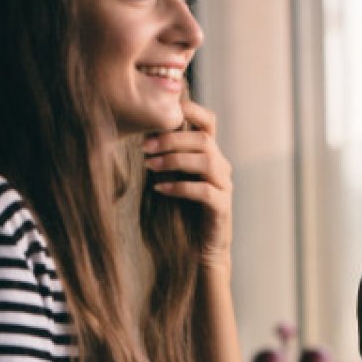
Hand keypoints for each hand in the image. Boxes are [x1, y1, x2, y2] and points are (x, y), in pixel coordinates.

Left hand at [142, 100, 233, 268]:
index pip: (208, 122)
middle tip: (144, 146)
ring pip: (207, 161)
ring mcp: (224, 186)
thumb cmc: (178, 213)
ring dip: (175, 160)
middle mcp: (221, 166)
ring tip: (150, 166)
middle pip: (204, 139)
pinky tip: (160, 189)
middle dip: (172, 139)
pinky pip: (205, 191)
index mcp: (210, 154)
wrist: (195, 252)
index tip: (163, 109)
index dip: (191, 109)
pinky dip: (180, 187)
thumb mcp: (170, 178)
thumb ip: (164, 157)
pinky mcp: (222, 207)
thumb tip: (136, 135)